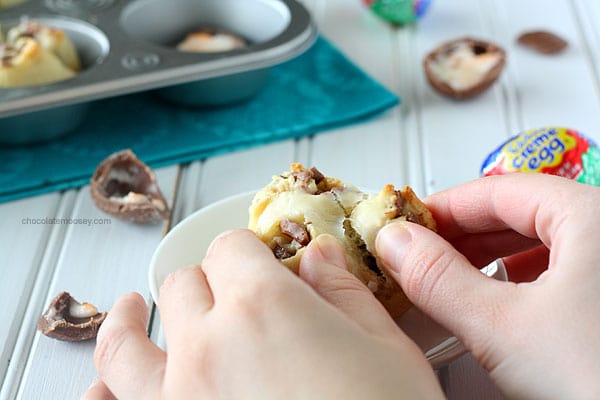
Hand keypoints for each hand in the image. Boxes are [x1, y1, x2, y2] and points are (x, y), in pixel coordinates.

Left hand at [83, 230, 443, 399]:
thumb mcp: (387, 350)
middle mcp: (207, 344)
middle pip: (186, 285)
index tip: (260, 262)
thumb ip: (345, 293)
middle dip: (210, 282)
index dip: (248, 251)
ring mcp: (176, 396)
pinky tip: (102, 389)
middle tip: (229, 294)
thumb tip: (322, 256)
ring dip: (129, 320)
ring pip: (127, 341)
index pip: (231, 248)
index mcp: (263, 305)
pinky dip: (102, 393)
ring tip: (129, 310)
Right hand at [375, 173, 599, 399]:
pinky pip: (562, 268)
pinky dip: (521, 277)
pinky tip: (503, 298)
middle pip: (521, 210)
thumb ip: (439, 279)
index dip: (443, 207)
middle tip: (421, 253)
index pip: (499, 189)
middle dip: (463, 234)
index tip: (408, 225)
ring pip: (543, 240)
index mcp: (595, 216)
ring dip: (490, 255)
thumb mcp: (503, 328)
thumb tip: (399, 245)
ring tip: (453, 275)